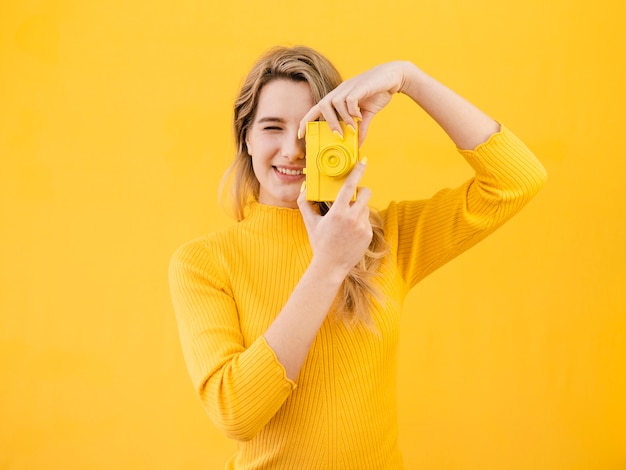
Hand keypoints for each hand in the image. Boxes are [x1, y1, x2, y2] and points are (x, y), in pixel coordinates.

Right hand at [297, 160, 372, 277]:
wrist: (331, 266)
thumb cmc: (319, 243)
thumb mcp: (310, 223)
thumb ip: (305, 203)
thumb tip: (304, 188)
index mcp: (338, 213)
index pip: (350, 186)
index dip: (357, 172)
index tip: (363, 162)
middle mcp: (352, 218)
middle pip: (366, 193)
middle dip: (362, 190)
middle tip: (354, 195)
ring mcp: (362, 227)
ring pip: (365, 208)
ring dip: (358, 210)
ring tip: (346, 223)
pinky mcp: (368, 234)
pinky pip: (367, 221)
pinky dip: (360, 223)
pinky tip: (350, 233)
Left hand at [299, 61, 410, 145]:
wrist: (393, 76)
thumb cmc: (377, 93)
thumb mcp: (367, 115)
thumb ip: (360, 128)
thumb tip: (357, 144)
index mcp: (337, 98)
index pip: (317, 109)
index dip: (307, 120)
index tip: (301, 135)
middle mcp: (340, 91)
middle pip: (322, 105)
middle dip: (327, 123)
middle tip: (338, 136)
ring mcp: (349, 87)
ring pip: (334, 102)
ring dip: (342, 119)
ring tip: (351, 128)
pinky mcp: (360, 86)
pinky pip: (350, 99)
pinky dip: (353, 111)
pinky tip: (360, 117)